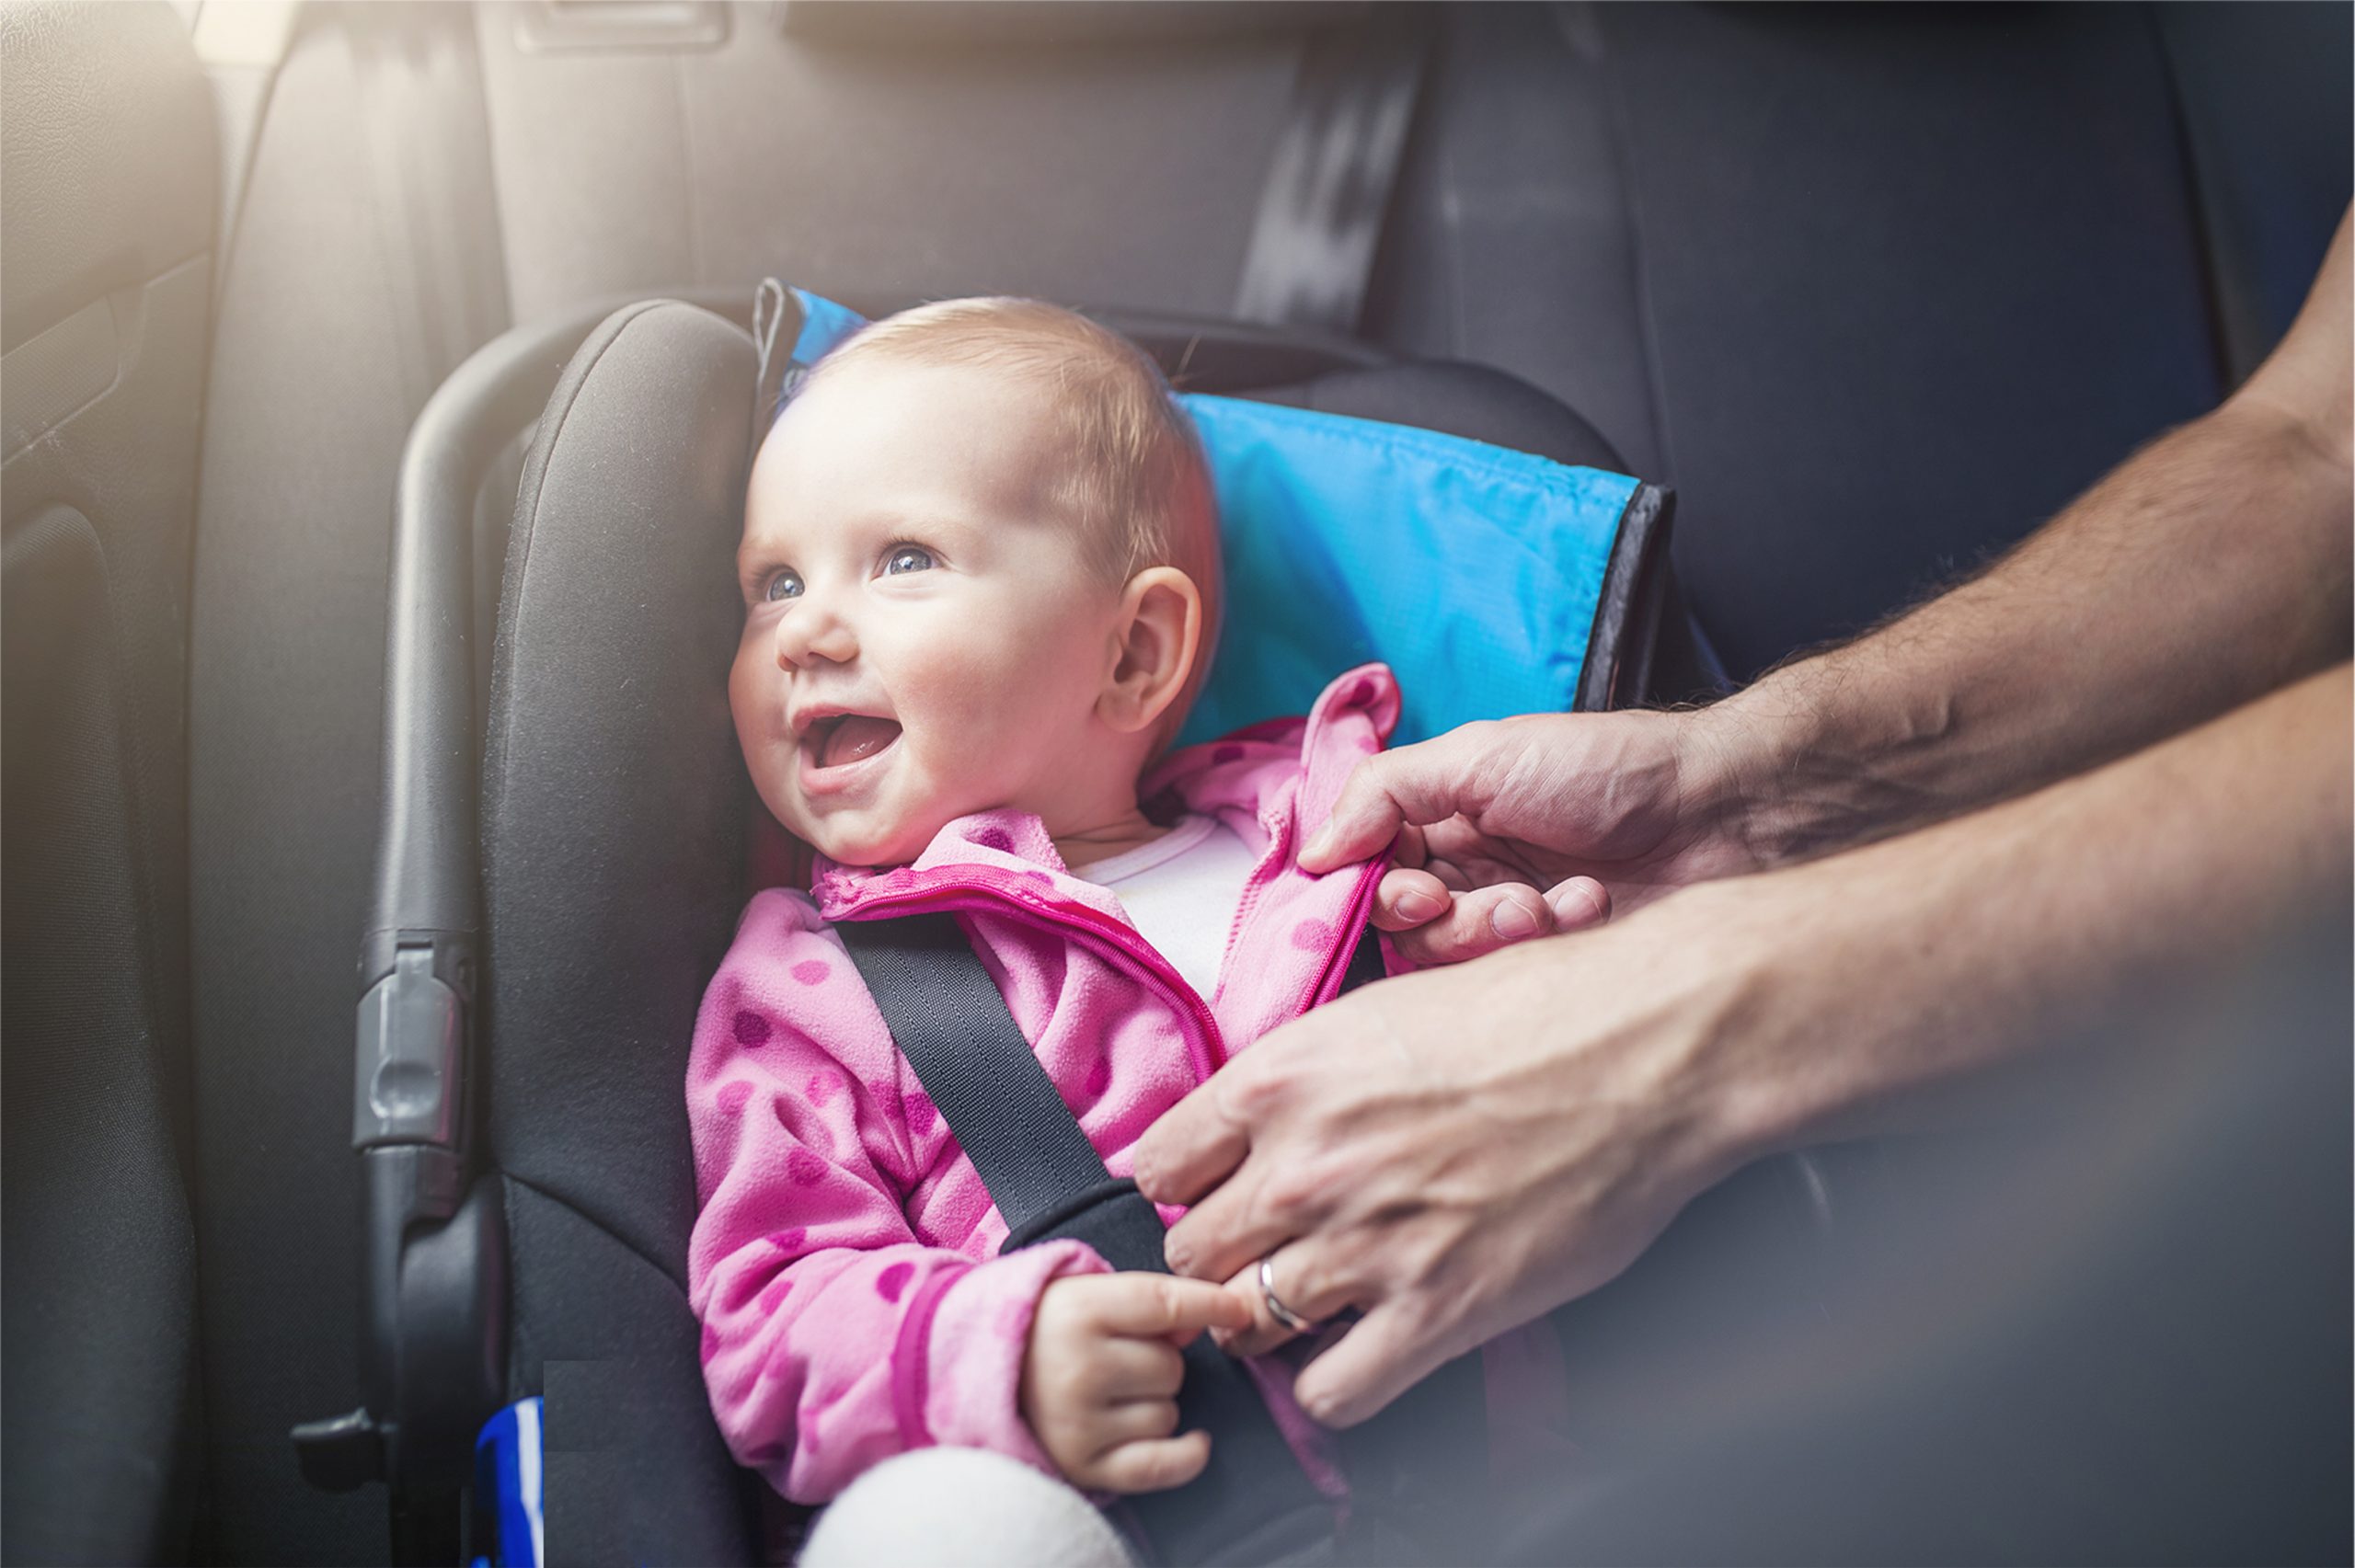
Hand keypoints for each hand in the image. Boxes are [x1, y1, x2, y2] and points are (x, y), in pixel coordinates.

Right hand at [1019, 1271, 1253, 1492]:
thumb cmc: (1048, 1327)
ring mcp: (1079, 1422)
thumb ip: (1147, 1300)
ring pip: (1168, 1414)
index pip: (1164, 1304)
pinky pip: (1160, 1465)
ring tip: (1113, 1392)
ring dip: (1156, 1403)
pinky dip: (1187, 1455)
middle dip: (1160, 1361)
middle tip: (1121, 1356)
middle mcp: (1078, 1368)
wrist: (979, 1371)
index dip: (1210, 1304)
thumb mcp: (1086, 1293)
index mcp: (1079, 1311)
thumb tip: (1206, 1321)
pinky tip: (1196, 1441)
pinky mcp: (1083, 1465)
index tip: (1241, 1309)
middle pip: (1171, 1366)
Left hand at [1136, 889, 1778, 1423]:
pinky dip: (1337, 1384)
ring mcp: (1367, 1243)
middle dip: (1225, 1254)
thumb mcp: (1384, 1009)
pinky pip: (1334, 1392)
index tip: (1216, 1192)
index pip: (1157, 1164)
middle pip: (1190, 1252)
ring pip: (1246, 1323)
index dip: (1187, 1185)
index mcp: (1282, 1078)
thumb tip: (1259, 1125)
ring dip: (1275, 1319)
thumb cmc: (1538, 1010)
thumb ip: (1307, 1077)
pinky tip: (1365, 1349)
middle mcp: (1306, 1164)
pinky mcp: (1438, 1310)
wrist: (1653, 1046)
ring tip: (1322, 1298)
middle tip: (1272, 1248)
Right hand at [1302, 709, 1759, 964]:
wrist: (1723, 809)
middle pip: (1399, 930)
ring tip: (1556, 900)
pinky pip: (1510, 982)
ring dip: (1497, 933)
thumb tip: (1311, 852)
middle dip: (1442, 920)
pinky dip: (1549, 945)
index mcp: (1436, 819)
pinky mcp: (1552, 966)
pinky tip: (1591, 907)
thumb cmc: (1608, 768)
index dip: (1375, 893)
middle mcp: (1462, 871)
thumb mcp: (1481, 756)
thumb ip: (1384, 793)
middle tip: (1491, 899)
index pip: (1362, 874)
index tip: (1415, 890)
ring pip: (1451, 963)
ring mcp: (1506, 922)